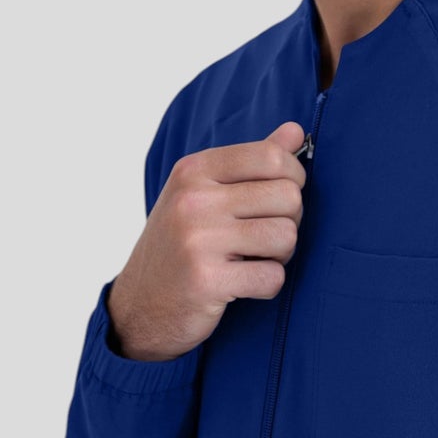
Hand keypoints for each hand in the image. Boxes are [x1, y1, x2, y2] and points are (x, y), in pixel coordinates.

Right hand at [106, 121, 307, 360]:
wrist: (140, 306)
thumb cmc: (181, 244)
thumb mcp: (205, 193)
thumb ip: (253, 161)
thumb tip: (297, 131)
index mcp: (194, 170)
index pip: (272, 156)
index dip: (292, 179)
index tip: (277, 198)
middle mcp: (194, 199)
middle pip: (288, 196)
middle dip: (288, 220)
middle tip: (263, 237)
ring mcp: (197, 240)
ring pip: (286, 236)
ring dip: (280, 255)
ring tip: (252, 259)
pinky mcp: (206, 280)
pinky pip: (273, 277)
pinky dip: (267, 285)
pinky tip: (243, 284)